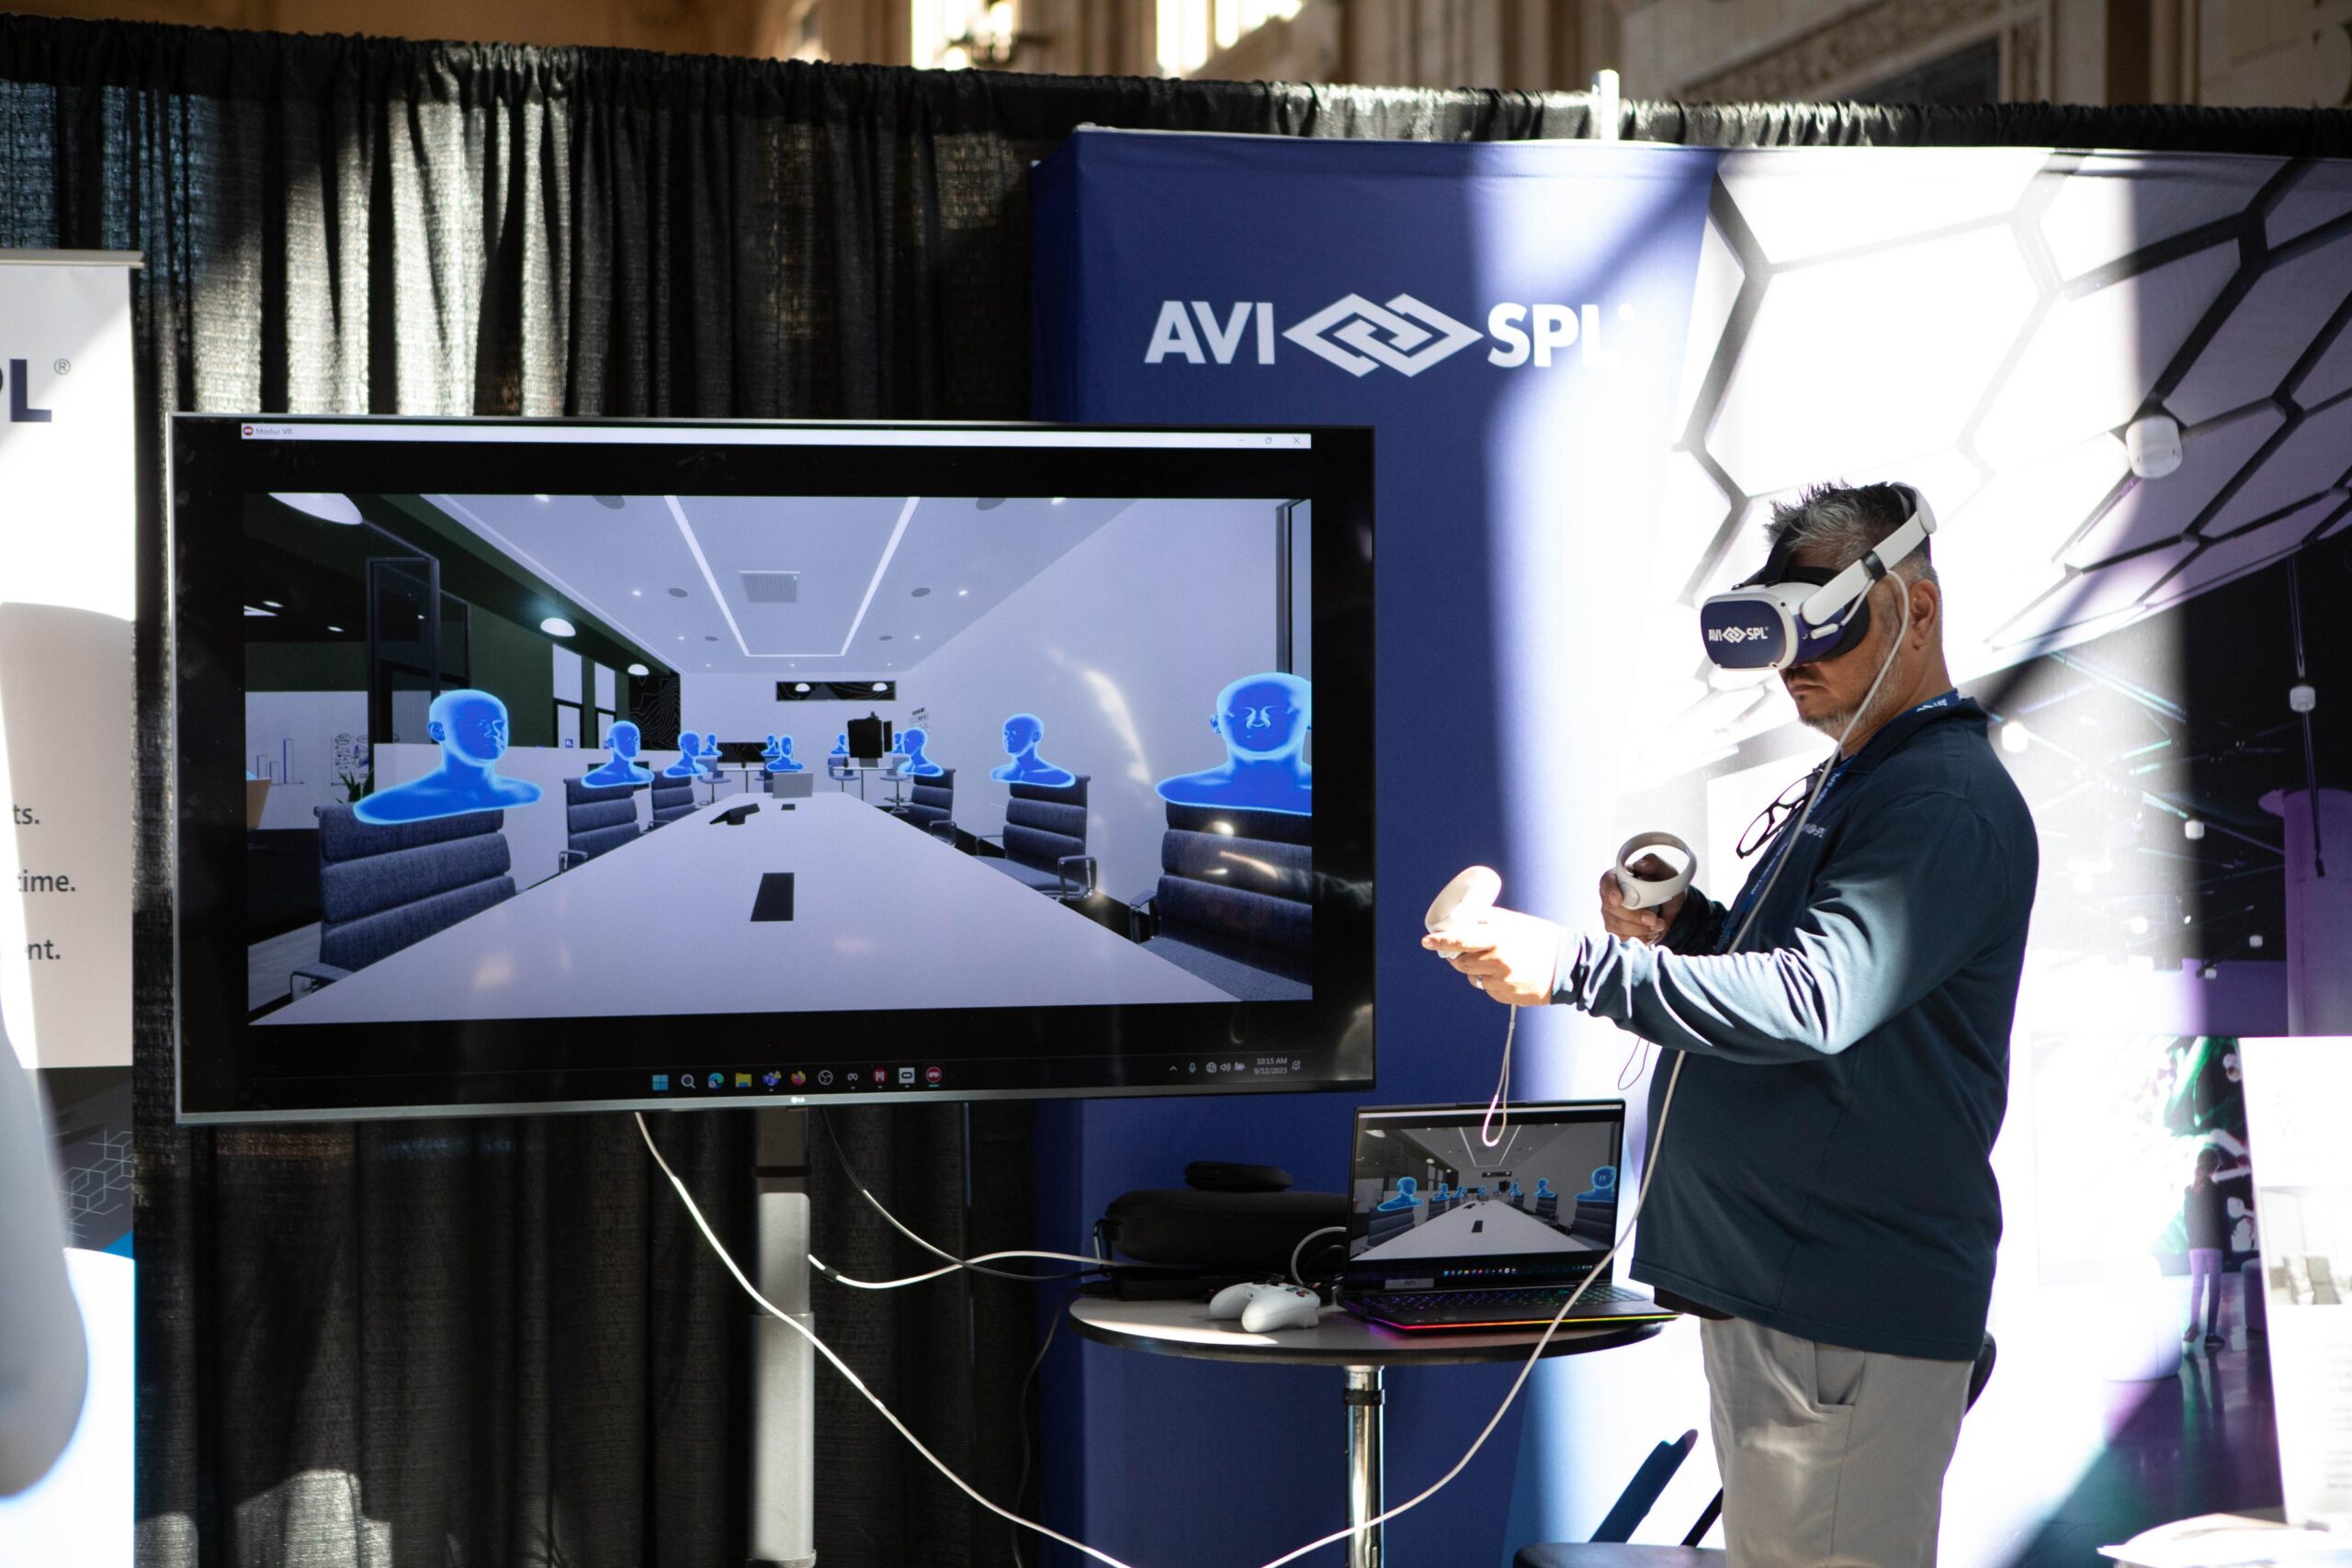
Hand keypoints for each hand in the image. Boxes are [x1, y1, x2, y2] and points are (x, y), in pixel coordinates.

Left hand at [1421, 905, 1563, 1006]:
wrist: (1568, 965)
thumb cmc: (1540, 938)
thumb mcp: (1514, 922)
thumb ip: (1489, 919)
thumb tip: (1463, 915)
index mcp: (1498, 938)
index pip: (1460, 940)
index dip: (1441, 941)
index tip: (1427, 941)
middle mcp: (1498, 961)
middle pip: (1461, 962)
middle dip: (1458, 956)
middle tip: (1463, 950)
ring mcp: (1502, 981)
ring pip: (1472, 977)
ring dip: (1475, 969)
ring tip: (1493, 960)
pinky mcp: (1507, 996)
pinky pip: (1487, 989)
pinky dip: (1490, 981)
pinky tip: (1506, 974)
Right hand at [1599, 855, 1683, 944]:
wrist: (1672, 907)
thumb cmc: (1665, 885)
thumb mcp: (1666, 871)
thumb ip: (1654, 864)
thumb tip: (1641, 865)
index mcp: (1618, 877)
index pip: (1606, 882)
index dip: (1610, 891)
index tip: (1618, 900)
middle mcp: (1610, 896)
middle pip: (1610, 909)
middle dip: (1633, 917)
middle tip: (1654, 919)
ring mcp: (1612, 915)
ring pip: (1616, 926)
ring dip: (1639, 929)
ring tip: (1659, 925)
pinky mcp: (1618, 930)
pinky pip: (1623, 938)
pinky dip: (1640, 938)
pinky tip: (1653, 933)